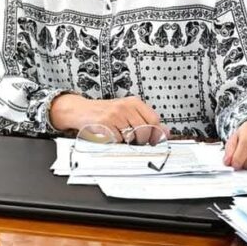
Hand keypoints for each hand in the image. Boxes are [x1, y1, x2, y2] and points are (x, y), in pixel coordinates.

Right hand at [49, 94, 166, 142]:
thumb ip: (146, 121)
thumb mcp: (127, 112)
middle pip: (144, 130)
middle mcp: (125, 107)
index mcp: (134, 102)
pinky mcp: (104, 124)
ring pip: (131, 137)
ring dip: (127, 143)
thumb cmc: (105, 112)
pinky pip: (117, 140)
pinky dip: (115, 143)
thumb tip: (165, 132)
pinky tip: (110, 137)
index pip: (153, 119)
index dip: (155, 134)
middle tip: (134, 141)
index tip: (153, 141)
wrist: (81, 110)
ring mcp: (114, 115)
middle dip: (141, 141)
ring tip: (120, 137)